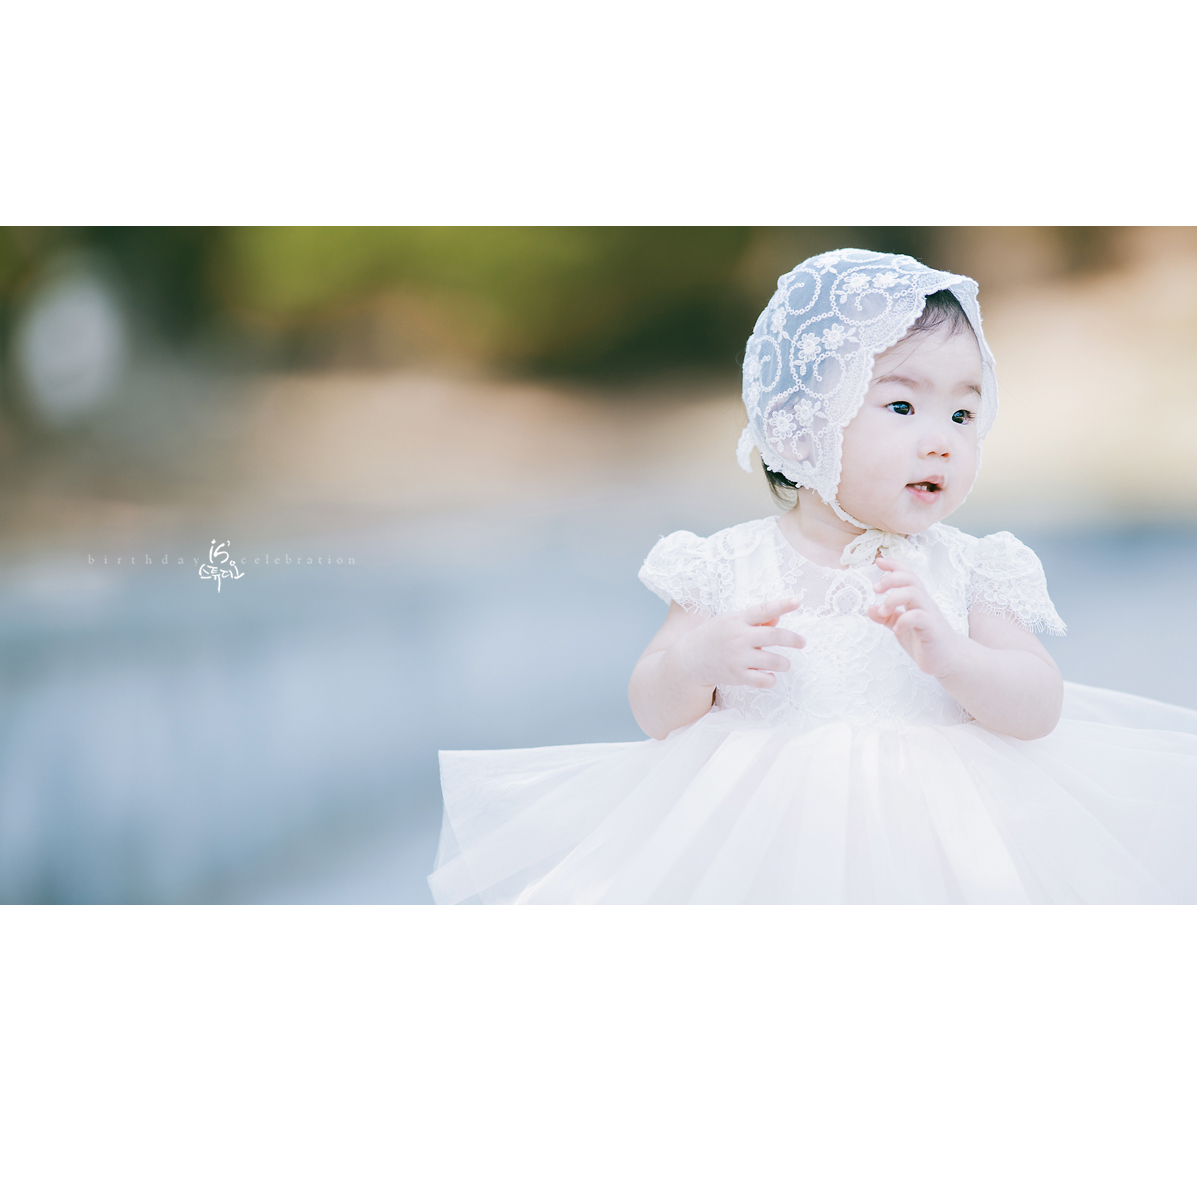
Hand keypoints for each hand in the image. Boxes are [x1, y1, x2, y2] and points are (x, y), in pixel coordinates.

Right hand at [671, 598, 805, 689]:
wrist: (690, 658)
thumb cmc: (715, 636)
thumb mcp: (731, 621)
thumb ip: (755, 620)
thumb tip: (778, 618)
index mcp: (738, 620)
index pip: (763, 609)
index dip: (782, 605)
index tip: (798, 601)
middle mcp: (739, 637)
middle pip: (774, 636)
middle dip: (793, 639)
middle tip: (802, 642)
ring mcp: (738, 658)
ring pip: (772, 661)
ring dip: (784, 663)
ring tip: (785, 664)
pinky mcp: (736, 676)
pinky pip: (762, 680)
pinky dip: (771, 679)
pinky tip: (770, 676)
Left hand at [868, 557, 963, 677]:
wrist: (949, 659)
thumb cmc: (926, 640)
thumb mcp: (901, 626)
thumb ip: (887, 617)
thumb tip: (869, 608)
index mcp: (917, 600)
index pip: (907, 575)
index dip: (893, 565)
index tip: (878, 561)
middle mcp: (924, 603)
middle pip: (910, 579)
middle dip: (890, 579)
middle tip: (875, 589)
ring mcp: (929, 615)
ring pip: (914, 593)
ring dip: (893, 599)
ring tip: (882, 612)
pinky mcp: (932, 629)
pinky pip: (919, 618)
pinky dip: (904, 621)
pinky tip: (896, 629)